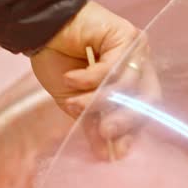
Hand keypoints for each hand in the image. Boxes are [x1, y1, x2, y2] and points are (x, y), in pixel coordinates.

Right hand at [30, 1, 160, 159]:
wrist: (39, 31)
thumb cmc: (57, 63)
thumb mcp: (75, 102)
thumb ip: (94, 124)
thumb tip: (109, 156)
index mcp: (133, 84)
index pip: (144, 112)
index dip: (132, 131)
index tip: (116, 151)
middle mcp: (140, 66)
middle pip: (148, 100)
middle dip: (126, 120)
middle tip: (105, 132)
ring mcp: (136, 51)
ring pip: (128, 85)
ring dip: (97, 99)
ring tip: (73, 103)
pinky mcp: (126, 36)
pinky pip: (113, 67)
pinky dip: (89, 78)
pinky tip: (71, 78)